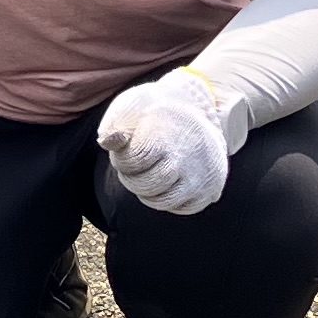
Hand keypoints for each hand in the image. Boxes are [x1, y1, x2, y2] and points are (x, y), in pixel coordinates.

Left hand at [98, 70, 230, 216]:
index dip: (122, 160)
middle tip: (137, 168)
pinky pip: (183, 208)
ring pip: (163, 201)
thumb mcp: (133, 109)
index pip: (131, 162)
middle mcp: (185, 159)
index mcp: (164, 137)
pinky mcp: (211, 189)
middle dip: (133, 179)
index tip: (127, 152)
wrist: (197, 112)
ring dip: (149, 193)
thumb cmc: (156, 114)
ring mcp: (200, 176)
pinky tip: (169, 183)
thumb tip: (106, 142)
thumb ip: (115, 126)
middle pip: (146, 186)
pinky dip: (172, 200)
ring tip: (150, 176)